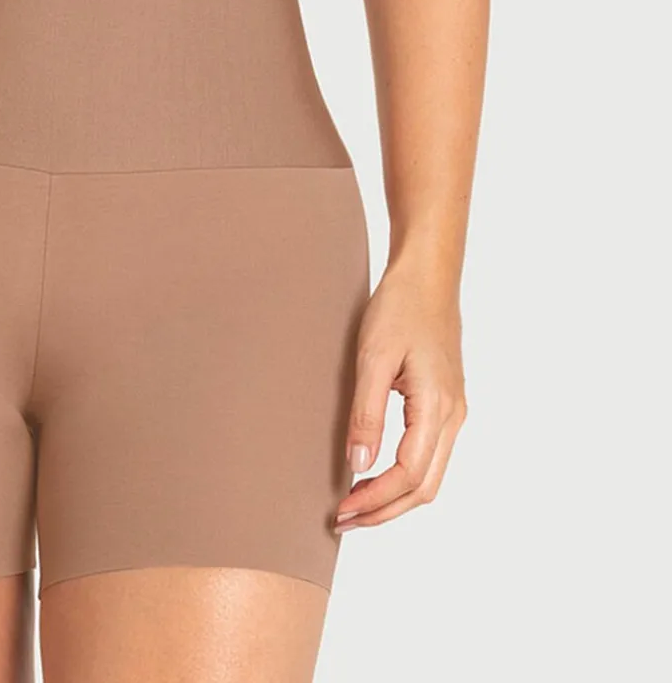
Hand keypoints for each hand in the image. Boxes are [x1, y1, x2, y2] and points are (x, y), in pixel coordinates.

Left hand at [335, 261, 467, 532]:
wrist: (428, 275)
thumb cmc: (401, 307)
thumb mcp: (374, 357)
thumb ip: (367, 412)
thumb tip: (358, 464)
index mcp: (437, 407)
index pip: (409, 475)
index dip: (375, 499)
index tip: (342, 509)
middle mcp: (453, 416)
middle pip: (424, 488)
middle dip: (384, 510)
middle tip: (344, 519)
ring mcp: (453, 411)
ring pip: (430, 477)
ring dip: (394, 498)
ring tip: (355, 504)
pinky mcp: (446, 404)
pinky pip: (430, 456)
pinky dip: (404, 477)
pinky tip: (375, 473)